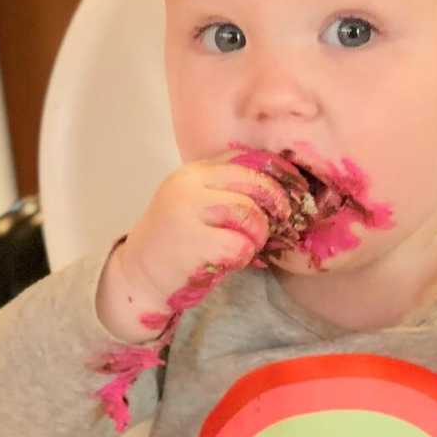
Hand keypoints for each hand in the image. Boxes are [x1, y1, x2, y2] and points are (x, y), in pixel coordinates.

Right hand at [96, 153, 289, 341]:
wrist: (138, 276)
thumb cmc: (178, 244)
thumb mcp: (198, 205)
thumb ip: (230, 191)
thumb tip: (287, 189)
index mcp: (194, 171)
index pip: (248, 159)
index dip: (279, 174)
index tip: (298, 190)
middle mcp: (189, 185)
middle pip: (255, 184)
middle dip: (278, 205)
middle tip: (284, 222)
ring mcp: (188, 212)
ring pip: (251, 215)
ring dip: (259, 236)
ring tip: (247, 247)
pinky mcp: (193, 243)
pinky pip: (241, 246)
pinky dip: (245, 257)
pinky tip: (232, 261)